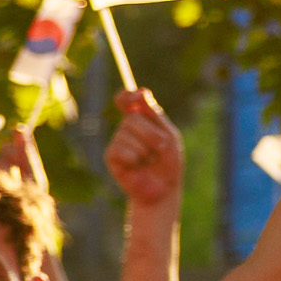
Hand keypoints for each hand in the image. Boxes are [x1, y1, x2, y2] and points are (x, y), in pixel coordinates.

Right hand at [104, 88, 182, 210]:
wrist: (163, 188)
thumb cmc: (168, 162)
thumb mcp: (169, 135)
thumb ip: (155, 115)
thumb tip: (141, 91)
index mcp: (142, 118)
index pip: (127, 99)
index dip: (128, 96)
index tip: (137, 97)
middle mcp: (127, 127)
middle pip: (132, 118)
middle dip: (151, 134)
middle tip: (161, 148)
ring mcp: (117, 141)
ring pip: (127, 134)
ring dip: (146, 149)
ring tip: (149, 160)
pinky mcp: (111, 157)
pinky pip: (120, 150)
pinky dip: (134, 158)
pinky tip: (137, 166)